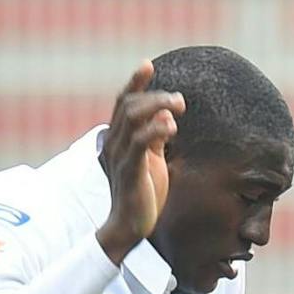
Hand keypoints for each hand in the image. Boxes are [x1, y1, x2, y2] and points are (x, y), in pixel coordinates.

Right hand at [96, 61, 181, 261]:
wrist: (130, 229)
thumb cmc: (143, 195)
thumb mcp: (151, 161)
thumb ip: (155, 139)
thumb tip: (167, 116)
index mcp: (118, 139)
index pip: (123, 103)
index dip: (134, 82)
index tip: (148, 65)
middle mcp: (114, 143)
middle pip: (128, 105)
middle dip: (154, 95)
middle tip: (180, 99)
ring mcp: (119, 156)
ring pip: (132, 118)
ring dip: (156, 106)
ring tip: (178, 106)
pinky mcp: (129, 172)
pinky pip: (138, 143)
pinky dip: (154, 129)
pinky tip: (171, 126)